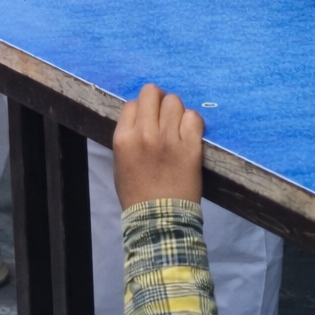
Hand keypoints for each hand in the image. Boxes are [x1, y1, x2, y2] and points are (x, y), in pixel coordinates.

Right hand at [113, 84, 204, 208]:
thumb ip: (128, 137)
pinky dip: (193, 122)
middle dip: (158, 101)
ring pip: (174, 101)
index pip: (132, 104)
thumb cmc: (137, 195)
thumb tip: (141, 118)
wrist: (159, 221)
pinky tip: (190, 133)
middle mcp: (144, 134)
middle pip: (152, 93)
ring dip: (176, 111)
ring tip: (177, 127)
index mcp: (123, 138)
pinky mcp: (190, 147)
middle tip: (164, 115)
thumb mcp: (120, 163)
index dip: (141, 110)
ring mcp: (168, 139)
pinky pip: (194, 117)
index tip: (148, 120)